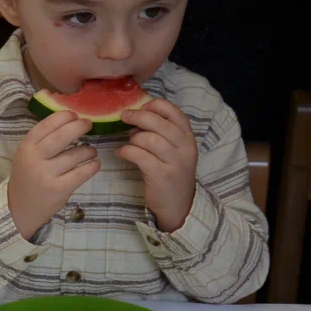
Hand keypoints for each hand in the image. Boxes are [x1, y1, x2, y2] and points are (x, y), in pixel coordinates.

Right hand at [8, 111, 99, 239]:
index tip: (75, 115)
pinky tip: (94, 164)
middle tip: (89, 125)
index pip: (47, 124)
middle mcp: (35, 158)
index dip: (65, 116)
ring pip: (76, 154)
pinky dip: (92, 166)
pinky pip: (82, 172)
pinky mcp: (59, 189)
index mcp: (26, 147)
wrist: (19, 208)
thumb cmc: (27, 177)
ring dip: (89, 150)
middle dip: (80, 126)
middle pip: (63, 136)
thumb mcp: (26, 155)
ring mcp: (47, 174)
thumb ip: (43, 139)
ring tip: (91, 152)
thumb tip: (71, 120)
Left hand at [116, 99, 197, 232]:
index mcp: (188, 138)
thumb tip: (137, 117)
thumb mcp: (175, 151)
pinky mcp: (161, 176)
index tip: (142, 107)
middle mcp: (185, 148)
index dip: (156, 106)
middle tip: (125, 117)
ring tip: (128, 143)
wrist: (179, 205)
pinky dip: (126, 151)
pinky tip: (121, 153)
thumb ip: (163, 134)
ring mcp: (175, 162)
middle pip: (159, 123)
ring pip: (148, 139)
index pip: (175, 112)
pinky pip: (140, 156)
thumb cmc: (171, 173)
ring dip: (133, 138)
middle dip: (138, 117)